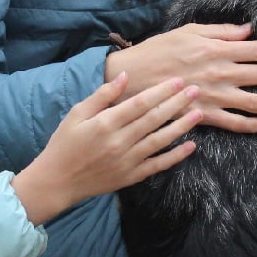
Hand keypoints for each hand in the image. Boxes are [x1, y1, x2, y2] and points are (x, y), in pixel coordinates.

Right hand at [11, 73, 201, 224]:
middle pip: (154, 118)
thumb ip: (102, 95)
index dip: (161, 91)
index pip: (140, 103)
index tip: (177, 81)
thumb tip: (124, 75)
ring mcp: (127, 160)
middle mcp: (119, 141)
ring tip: (199, 112)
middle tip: (196, 90)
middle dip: (177, 103)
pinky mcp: (131, 176)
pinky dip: (175, 156)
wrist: (57, 181)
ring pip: (160, 140)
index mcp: (105, 123)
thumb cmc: (64, 143)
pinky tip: (190, 146)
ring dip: (181, 126)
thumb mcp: (77, 114)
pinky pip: (157, 165)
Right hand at [105, 22, 256, 132]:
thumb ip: (222, 32)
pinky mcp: (205, 114)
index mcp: (218, 49)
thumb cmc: (158, 50)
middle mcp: (221, 72)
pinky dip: (251, 125)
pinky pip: (234, 123)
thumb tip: (249, 30)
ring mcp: (215, 96)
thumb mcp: (189, 32)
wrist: (132, 77)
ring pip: (255, 102)